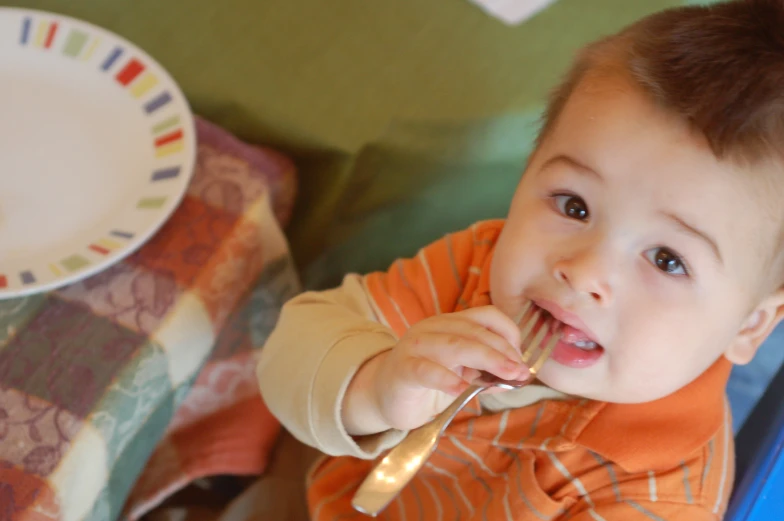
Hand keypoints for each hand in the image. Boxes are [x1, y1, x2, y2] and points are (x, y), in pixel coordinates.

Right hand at [342, 306, 528, 433]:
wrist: (384, 395)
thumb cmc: (428, 383)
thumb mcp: (462, 375)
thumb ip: (486, 374)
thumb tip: (518, 377)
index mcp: (449, 323)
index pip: (485, 315)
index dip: (508, 333)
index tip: (521, 358)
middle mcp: (433, 328)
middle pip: (474, 331)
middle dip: (502, 351)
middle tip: (520, 372)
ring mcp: (415, 346)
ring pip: (455, 346)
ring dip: (486, 360)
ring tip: (505, 377)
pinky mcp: (403, 369)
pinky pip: (426, 370)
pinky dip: (446, 379)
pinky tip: (462, 389)